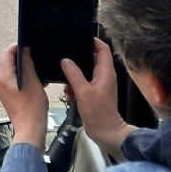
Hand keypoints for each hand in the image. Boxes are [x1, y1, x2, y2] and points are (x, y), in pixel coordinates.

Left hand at [0, 44, 47, 149]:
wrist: (30, 130)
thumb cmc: (32, 109)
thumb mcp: (33, 81)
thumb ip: (27, 63)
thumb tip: (25, 50)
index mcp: (4, 77)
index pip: (6, 54)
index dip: (17, 47)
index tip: (28, 44)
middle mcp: (0, 83)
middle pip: (8, 63)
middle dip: (22, 58)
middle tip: (35, 57)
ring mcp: (4, 91)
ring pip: (13, 73)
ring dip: (25, 69)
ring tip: (38, 70)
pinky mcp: (10, 97)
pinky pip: (15, 82)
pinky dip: (25, 78)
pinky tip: (37, 82)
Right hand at [62, 38, 134, 157]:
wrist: (105, 133)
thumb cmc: (98, 112)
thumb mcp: (83, 91)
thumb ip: (74, 74)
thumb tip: (65, 60)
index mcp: (105, 72)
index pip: (103, 49)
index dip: (93, 41)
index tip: (79, 38)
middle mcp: (104, 76)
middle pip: (91, 60)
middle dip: (77, 60)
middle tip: (64, 57)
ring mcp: (99, 86)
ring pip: (84, 73)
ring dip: (74, 77)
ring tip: (66, 84)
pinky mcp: (93, 95)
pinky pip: (82, 85)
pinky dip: (75, 88)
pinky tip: (69, 95)